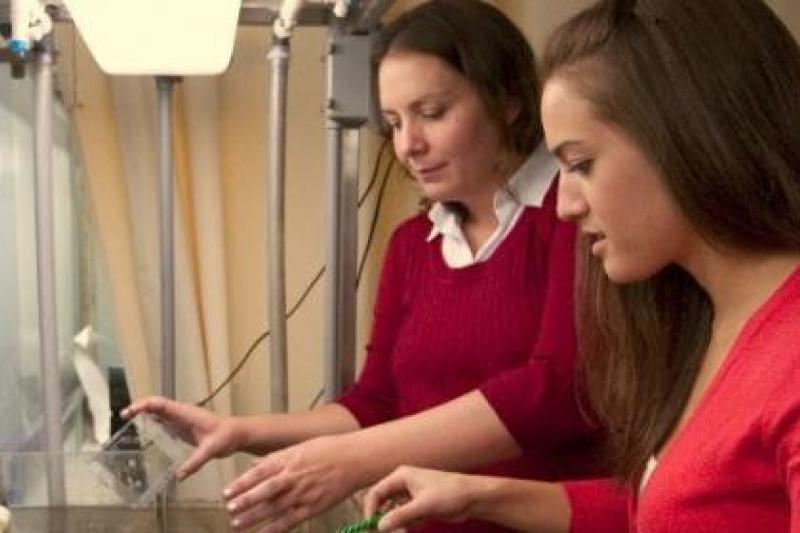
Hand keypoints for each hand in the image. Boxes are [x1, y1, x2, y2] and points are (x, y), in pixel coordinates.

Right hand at [123, 396, 241, 478]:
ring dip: (144, 414)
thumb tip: (179, 475)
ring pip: (159, 412)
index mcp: (186, 413)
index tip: (129, 412)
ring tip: (127, 422)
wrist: (237, 434)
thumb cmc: (227, 436)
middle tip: (123, 417)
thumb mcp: (211, 449)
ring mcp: (182, 420)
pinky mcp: (183, 428)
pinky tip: (144, 431)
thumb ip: (196, 461)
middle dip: (139, 408)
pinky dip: (152, 422)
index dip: (143, 405)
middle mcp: (182, 414)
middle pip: (156, 406)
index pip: (160, 404)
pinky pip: (165, 422)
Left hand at [222, 435, 361, 532]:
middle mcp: (294, 477)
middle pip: (265, 491)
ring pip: (274, 508)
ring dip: (254, 517)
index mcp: (289, 460)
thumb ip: (276, 458)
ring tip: (238, 523)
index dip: (241, 484)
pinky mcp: (314, 507)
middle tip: (230, 508)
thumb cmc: (329, 450)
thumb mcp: (299, 447)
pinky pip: (291, 520)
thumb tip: (256, 464)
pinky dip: (276, 528)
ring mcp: (304, 493)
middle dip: (245, 501)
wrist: (355, 459)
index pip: (259, 473)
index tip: (227, 492)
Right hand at [364, 466, 476, 530]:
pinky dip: (405, 526)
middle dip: (383, 519)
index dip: (370, 509)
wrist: (472, 498)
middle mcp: (403, 485)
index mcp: (401, 477)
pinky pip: (405, 519)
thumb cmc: (449, 493)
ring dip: (396, 525)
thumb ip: (401, 515)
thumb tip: (380, 526)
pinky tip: (410, 528)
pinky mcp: (419, 507)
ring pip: (394, 514)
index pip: (376, 492)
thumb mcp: (423, 505)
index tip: (371, 526)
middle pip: (383, 504)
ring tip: (403, 532)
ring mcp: (411, 497)